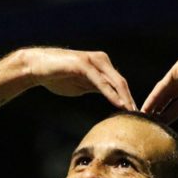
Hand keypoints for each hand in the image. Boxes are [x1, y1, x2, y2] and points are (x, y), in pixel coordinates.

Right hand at [20, 47, 135, 109]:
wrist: (37, 67)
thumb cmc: (58, 76)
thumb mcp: (82, 85)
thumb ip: (97, 88)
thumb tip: (111, 99)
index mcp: (102, 65)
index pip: (120, 84)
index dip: (129, 99)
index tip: (136, 115)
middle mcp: (101, 60)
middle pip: (121, 82)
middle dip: (131, 100)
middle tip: (140, 117)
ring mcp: (93, 61)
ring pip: (114, 81)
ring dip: (125, 98)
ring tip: (133, 113)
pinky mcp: (83, 65)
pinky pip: (101, 82)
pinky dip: (111, 94)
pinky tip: (119, 104)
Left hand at [141, 57, 177, 124]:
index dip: (170, 115)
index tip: (160, 126)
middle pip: (169, 98)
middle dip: (159, 110)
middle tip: (148, 122)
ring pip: (164, 91)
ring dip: (154, 103)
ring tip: (144, 116)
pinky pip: (163, 85)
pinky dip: (155, 96)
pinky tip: (147, 107)